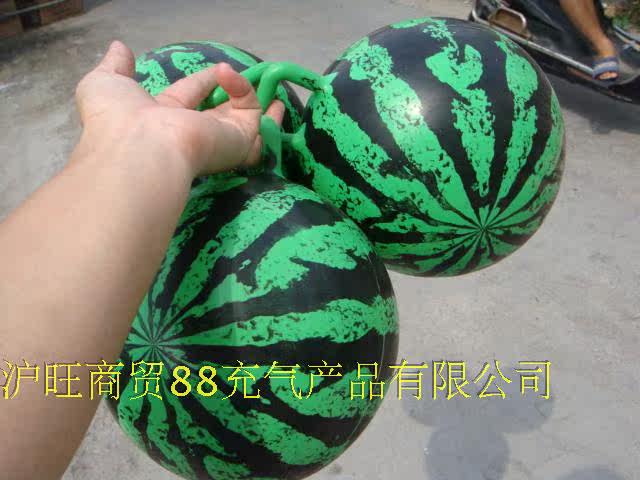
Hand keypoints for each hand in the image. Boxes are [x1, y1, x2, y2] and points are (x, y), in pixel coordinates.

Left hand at [74, 41, 283, 175]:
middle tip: (244, 74)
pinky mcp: (238, 142)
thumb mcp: (105, 83)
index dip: (204, 80)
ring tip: (266, 77)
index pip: (191, 94)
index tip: (218, 67)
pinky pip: (254, 117)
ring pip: (246, 120)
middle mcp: (194, 130)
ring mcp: (217, 139)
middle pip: (221, 110)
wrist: (140, 148)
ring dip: (255, 97)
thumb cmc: (118, 118)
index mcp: (165, 118)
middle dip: (234, 94)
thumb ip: (115, 65)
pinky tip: (231, 75)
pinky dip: (249, 93)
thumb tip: (120, 47)